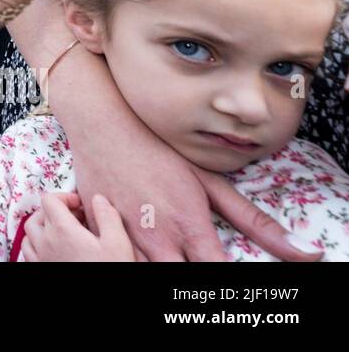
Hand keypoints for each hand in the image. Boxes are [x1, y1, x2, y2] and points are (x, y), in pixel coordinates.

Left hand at [19, 192, 134, 261]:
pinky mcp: (40, 270)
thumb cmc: (108, 270)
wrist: (101, 306)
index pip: (49, 200)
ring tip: (63, 232)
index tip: (81, 206)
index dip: (65, 197)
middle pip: (39, 214)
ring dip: (43, 226)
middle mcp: (45, 242)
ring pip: (29, 233)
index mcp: (63, 230)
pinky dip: (36, 244)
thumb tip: (97, 198)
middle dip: (56, 211)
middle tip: (77, 219)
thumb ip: (107, 217)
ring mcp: (40, 258)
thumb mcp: (117, 243)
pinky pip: (28, 251)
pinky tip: (53, 249)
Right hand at [69, 121, 322, 260]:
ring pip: (143, 272)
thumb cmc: (159, 149)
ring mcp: (124, 239)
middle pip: (180, 281)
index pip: (218, 277)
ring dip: (158, 264)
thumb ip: (256, 223)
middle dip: (189, 275)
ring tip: (165, 248)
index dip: (225, 280)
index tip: (223, 267)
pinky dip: (126, 256)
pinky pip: (112, 259)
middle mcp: (158, 241)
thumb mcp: (210, 181)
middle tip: (191, 256)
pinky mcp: (96, 233)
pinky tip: (133, 243)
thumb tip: (309, 253)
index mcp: (191, 230)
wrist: (102, 124)